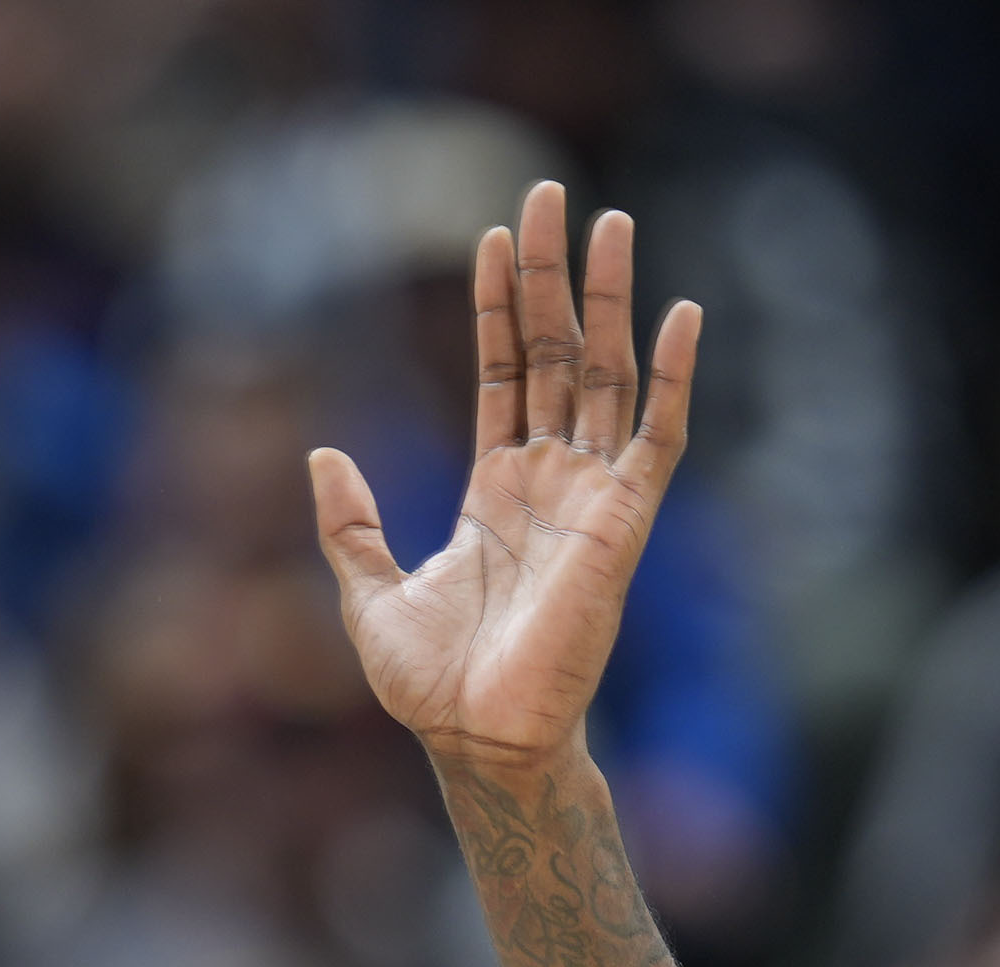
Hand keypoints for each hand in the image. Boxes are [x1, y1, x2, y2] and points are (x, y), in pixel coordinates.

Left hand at [308, 183, 696, 778]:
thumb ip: (350, 524)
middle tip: (548, 193)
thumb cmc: (430, 686)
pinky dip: (674, 379)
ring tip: (608, 222)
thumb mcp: (368, 593)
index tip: (492, 237)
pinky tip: (679, 315)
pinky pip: (660, 439)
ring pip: (605, 374)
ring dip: (609, 298)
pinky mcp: (624, 523)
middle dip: (550, 276)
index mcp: (494, 489)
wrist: (476, 740)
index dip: (496, 307)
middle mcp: (548, 480)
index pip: (501, 373)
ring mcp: (590, 496)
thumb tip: (319, 454)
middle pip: (553, 353)